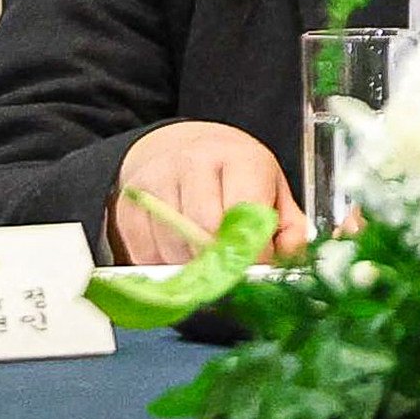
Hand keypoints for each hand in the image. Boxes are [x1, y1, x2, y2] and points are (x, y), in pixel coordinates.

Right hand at [113, 121, 307, 264]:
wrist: (181, 146)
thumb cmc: (235, 173)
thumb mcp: (273, 189)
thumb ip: (290, 227)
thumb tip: (291, 258)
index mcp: (240, 158)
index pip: (244, 211)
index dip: (253, 250)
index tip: (258, 267)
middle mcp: (194, 162)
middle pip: (204, 230)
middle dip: (221, 261)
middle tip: (231, 272)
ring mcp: (156, 180)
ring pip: (173, 245)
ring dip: (192, 267)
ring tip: (207, 261)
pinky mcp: (128, 201)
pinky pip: (143, 250)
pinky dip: (163, 265)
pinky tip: (179, 257)